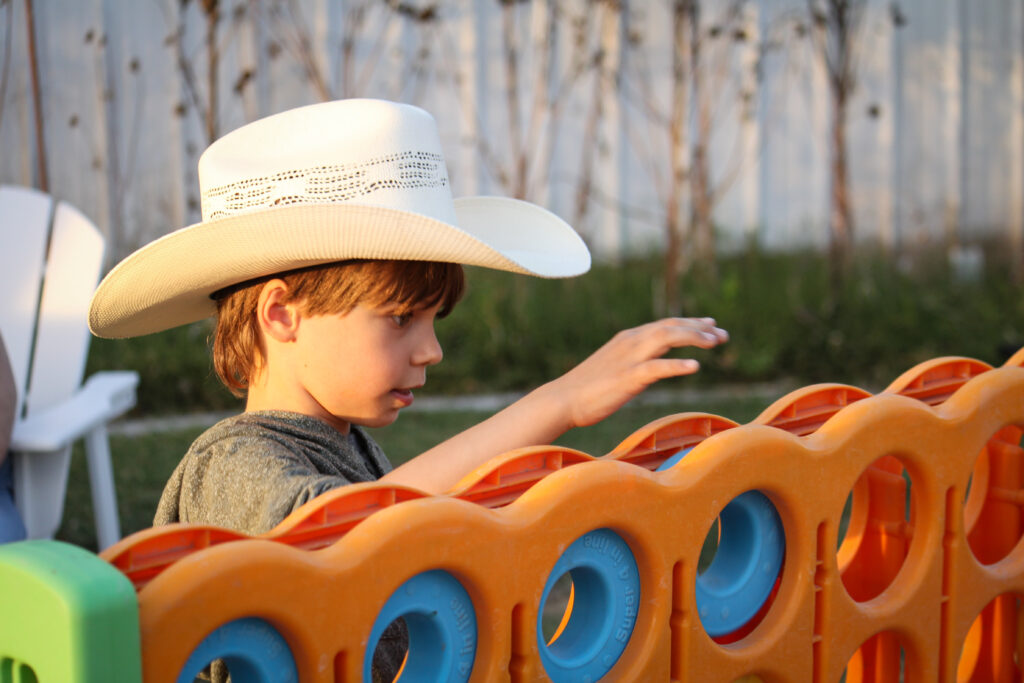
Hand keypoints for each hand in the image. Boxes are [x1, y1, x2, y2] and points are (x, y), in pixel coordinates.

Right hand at [548, 317, 727, 428]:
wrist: (563, 400)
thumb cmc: (588, 388)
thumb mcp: (617, 367)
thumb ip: (638, 360)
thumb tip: (656, 362)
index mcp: (629, 339)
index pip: (665, 324)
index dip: (691, 324)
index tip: (712, 326)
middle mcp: (631, 342)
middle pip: (671, 326)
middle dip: (699, 329)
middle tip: (723, 335)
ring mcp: (629, 358)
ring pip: (666, 337)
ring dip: (693, 338)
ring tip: (715, 343)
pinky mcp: (627, 377)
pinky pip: (657, 367)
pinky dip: (677, 365)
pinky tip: (695, 367)